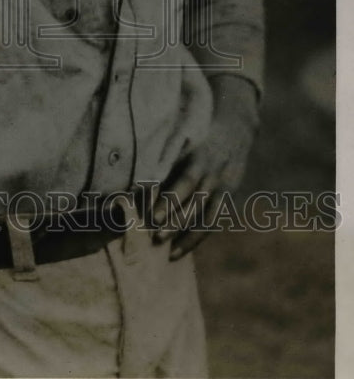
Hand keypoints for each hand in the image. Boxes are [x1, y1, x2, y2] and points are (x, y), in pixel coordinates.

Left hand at [151, 76, 258, 260]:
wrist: (236, 126)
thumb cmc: (196, 134)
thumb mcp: (182, 139)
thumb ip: (166, 161)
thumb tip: (141, 184)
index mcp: (199, 158)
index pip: (184, 182)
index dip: (170, 200)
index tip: (153, 215)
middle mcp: (213, 174)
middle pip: (194, 203)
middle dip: (176, 222)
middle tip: (156, 238)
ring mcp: (223, 186)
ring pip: (206, 216)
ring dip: (188, 236)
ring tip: (169, 252)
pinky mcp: (229, 195)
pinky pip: (214, 220)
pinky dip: (199, 236)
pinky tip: (182, 249)